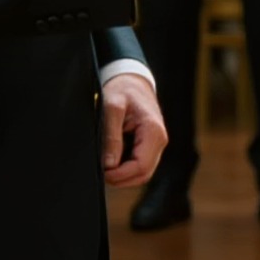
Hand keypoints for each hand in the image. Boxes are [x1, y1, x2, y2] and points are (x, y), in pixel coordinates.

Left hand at [99, 73, 166, 187]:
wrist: (131, 80)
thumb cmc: (122, 90)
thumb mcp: (112, 107)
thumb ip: (111, 136)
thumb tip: (109, 164)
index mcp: (154, 132)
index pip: (141, 167)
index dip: (120, 175)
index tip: (102, 171)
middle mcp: (160, 141)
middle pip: (143, 174)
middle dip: (121, 179)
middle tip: (100, 172)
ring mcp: (156, 144)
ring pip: (142, 173)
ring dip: (124, 176)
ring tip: (104, 167)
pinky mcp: (150, 146)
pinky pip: (140, 165)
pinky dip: (126, 169)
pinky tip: (111, 162)